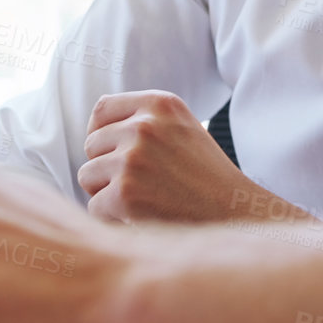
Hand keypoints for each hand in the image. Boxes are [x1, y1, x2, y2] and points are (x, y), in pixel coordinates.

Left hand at [78, 92, 276, 222]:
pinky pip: (94, 207)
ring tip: (145, 201)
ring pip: (87, 176)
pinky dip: (113, 219)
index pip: (102, 110)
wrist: (235, 216)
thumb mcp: (183, 130)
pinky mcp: (125, 194)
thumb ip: (144, 121)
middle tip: (143, 185)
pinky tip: (143, 218)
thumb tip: (94, 128)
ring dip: (107, 194)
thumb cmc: (207, 178)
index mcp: (160, 103)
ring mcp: (133, 159)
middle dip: (107, 168)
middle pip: (91, 145)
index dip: (102, 134)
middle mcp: (145, 125)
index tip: (116, 154)